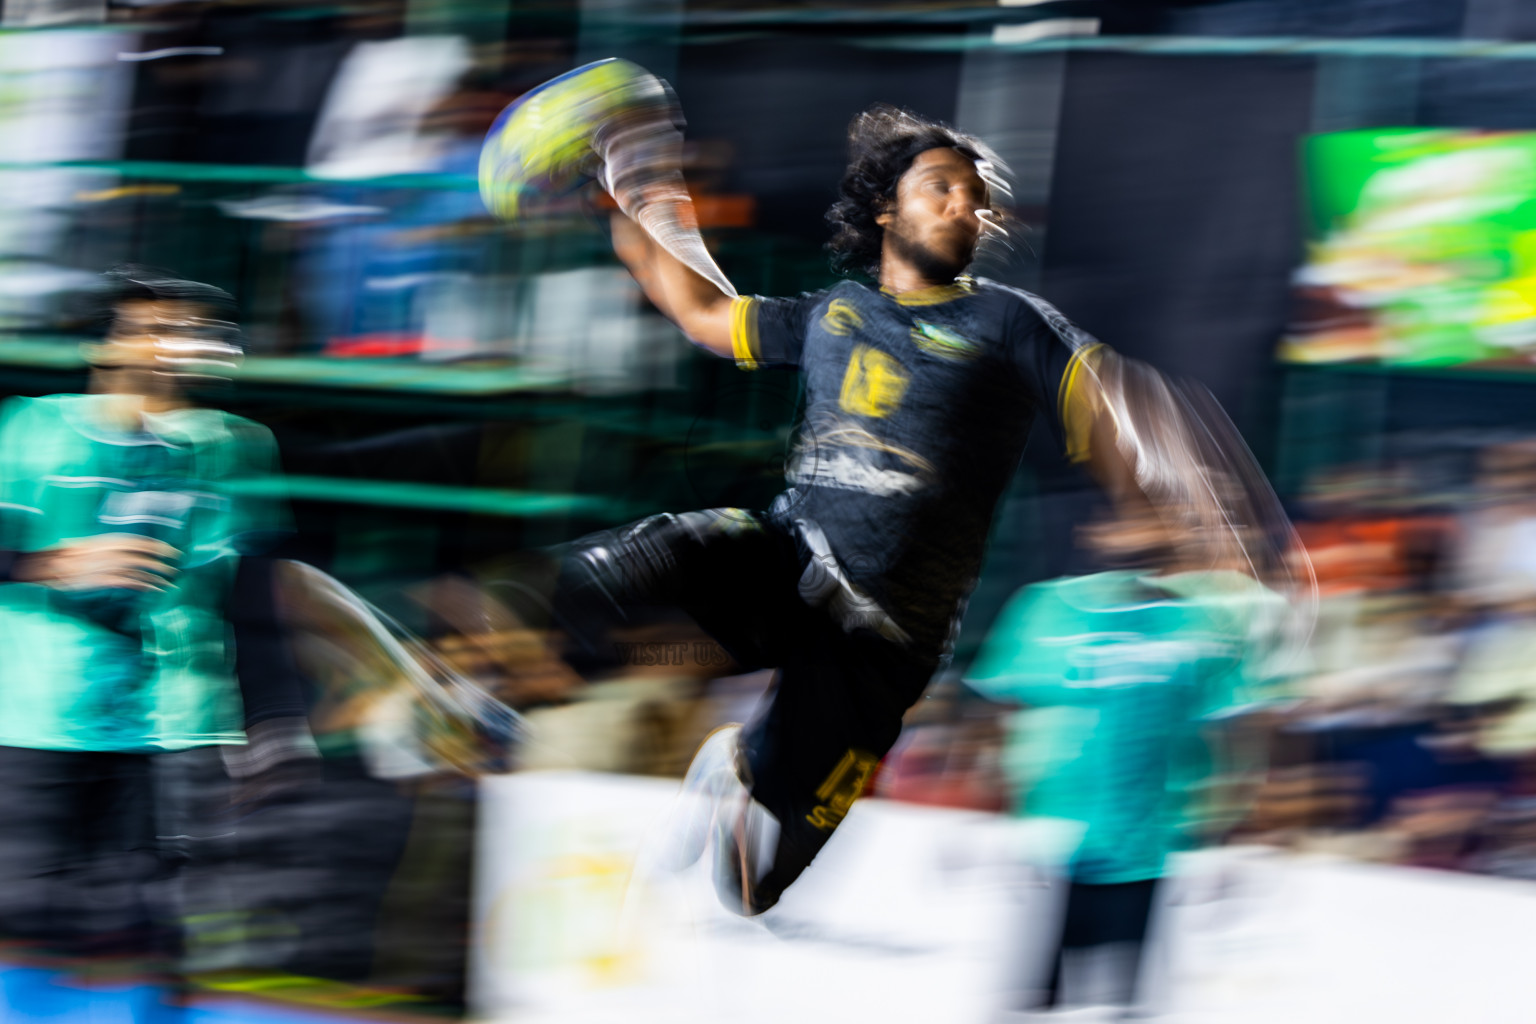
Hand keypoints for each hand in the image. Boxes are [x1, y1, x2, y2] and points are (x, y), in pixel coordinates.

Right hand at [13, 534, 178, 591]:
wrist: (42, 567)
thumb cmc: (65, 557)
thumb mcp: (87, 545)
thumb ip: (107, 547)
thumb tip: (128, 550)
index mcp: (104, 541)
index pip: (137, 541)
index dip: (157, 546)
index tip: (173, 551)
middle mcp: (105, 552)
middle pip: (141, 554)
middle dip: (161, 560)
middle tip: (177, 566)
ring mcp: (102, 566)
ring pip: (137, 569)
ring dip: (157, 576)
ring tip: (170, 583)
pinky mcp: (99, 581)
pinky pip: (128, 583)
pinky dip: (145, 586)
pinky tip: (156, 590)